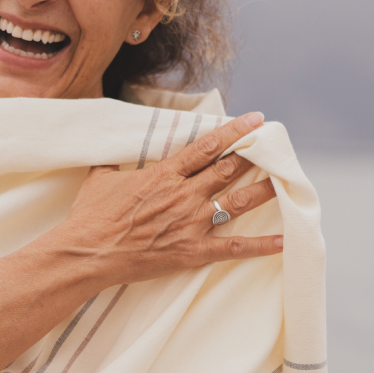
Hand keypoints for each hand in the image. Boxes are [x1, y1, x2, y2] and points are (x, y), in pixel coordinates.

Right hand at [57, 112, 280, 287]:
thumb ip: (114, 160)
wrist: (87, 254)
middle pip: (228, 170)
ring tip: (286, 183)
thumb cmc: (90, 216)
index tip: (255, 119)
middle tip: (275, 146)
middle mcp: (183, 195)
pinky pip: (233, 248)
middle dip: (254, 156)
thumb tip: (111, 144)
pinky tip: (284, 241)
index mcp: (164, 174)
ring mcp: (190, 223)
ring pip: (237, 203)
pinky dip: (260, 246)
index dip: (234, 130)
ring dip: (264, 192)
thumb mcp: (99, 178)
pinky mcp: (191, 251)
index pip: (207, 146)